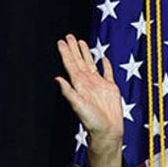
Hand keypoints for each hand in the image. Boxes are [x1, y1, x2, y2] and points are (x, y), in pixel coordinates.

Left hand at [55, 34, 122, 166]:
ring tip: (81, 42)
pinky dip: (105, 65)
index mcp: (79, 85)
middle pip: (79, 61)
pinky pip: (107, 73)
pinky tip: (102, 58)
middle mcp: (87, 83)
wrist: (107, 131)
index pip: (70, 65)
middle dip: (74, 49)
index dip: (66, 53)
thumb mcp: (78, 105)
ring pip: (91, 64)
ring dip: (86, 53)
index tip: (61, 41)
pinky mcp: (110, 88)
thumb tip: (57, 78)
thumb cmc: (92, 121)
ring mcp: (99, 84)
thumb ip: (68, 92)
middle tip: (69, 36)